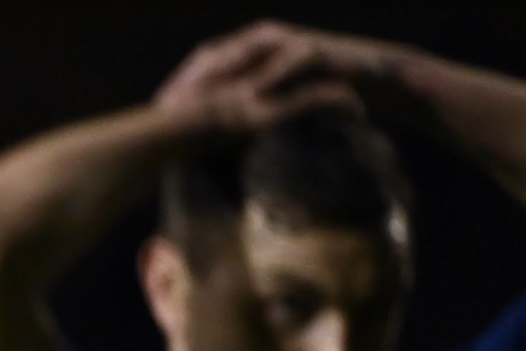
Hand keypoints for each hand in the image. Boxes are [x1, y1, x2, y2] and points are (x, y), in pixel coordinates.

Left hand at [154, 21, 370, 136]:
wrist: (371, 79)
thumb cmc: (318, 93)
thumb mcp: (272, 102)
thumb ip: (241, 108)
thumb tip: (206, 136)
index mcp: (247, 50)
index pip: (201, 64)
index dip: (177, 84)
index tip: (154, 109)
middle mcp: (261, 40)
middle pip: (212, 55)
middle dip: (187, 80)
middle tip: (164, 106)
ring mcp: (285, 41)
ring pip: (241, 54)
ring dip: (217, 77)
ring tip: (195, 102)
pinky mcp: (311, 48)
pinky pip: (281, 62)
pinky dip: (263, 79)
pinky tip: (246, 98)